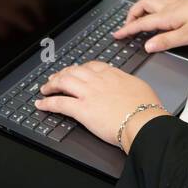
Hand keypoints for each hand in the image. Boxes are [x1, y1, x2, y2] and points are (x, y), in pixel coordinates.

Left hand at [36, 61, 164, 151]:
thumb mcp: (141, 87)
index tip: (76, 70)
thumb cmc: (147, 109)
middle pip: (74, 71)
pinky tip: (41, 104)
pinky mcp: (82, 109)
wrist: (144, 121)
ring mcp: (88, 94)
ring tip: (45, 88)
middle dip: (63, 73)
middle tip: (55, 78)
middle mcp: (98, 81)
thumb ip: (129, 84)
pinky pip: (59, 103)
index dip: (80, 68)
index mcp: (113, 75)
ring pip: (64, 82)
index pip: (92, 66)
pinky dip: (47, 103)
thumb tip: (128, 85)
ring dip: (52, 84)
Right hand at [112, 0, 187, 51]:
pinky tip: (161, 8)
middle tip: (127, 25)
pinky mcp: (185, 1)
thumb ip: (165, 41)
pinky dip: (155, 3)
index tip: (117, 34)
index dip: (127, 29)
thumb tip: (147, 46)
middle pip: (143, 5)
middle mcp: (169, 6)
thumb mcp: (186, 36)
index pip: (141, 23)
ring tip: (140, 15)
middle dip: (131, 14)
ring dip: (142, 6)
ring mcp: (177, 2)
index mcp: (166, 16)